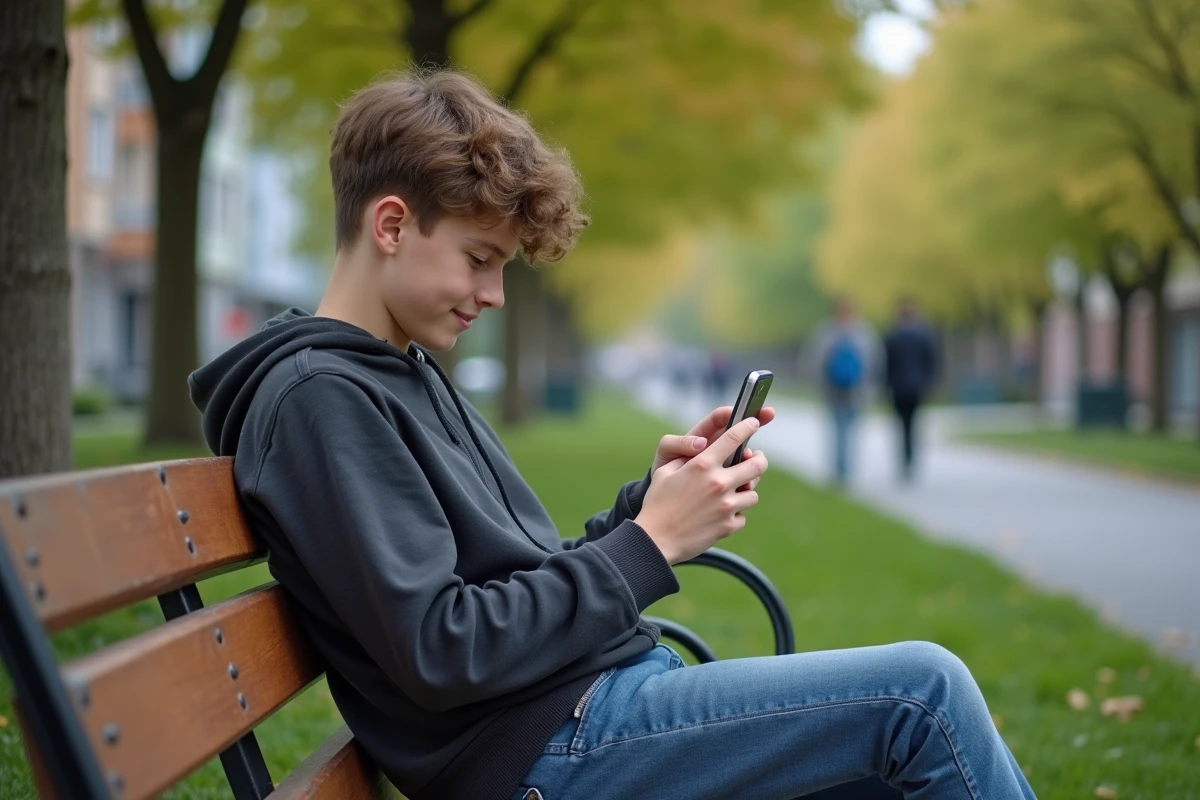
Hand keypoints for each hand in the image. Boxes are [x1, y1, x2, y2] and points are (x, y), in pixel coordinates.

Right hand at [636, 417, 769, 564]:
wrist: (655, 540)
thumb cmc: (657, 504)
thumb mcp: (665, 472)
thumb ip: (688, 458)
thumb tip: (703, 449)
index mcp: (702, 465)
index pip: (734, 437)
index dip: (747, 426)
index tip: (754, 423)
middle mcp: (718, 483)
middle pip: (757, 465)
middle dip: (759, 460)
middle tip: (756, 459)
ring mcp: (726, 505)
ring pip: (753, 493)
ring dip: (745, 491)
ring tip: (735, 492)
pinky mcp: (728, 526)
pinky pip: (742, 516)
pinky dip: (735, 514)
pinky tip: (721, 514)